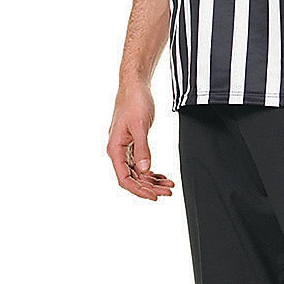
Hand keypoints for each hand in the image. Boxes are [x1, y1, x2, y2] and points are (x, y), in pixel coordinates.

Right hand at [108, 81, 174, 201]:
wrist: (135, 87)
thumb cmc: (134, 102)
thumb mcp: (140, 126)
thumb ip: (142, 149)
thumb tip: (145, 170)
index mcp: (115, 148)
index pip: (124, 178)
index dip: (139, 190)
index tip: (154, 196)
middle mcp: (118, 151)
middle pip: (132, 178)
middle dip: (150, 187)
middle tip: (168, 192)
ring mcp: (125, 148)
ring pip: (138, 173)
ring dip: (153, 181)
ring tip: (169, 186)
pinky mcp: (133, 144)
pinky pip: (141, 164)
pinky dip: (152, 172)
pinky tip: (163, 177)